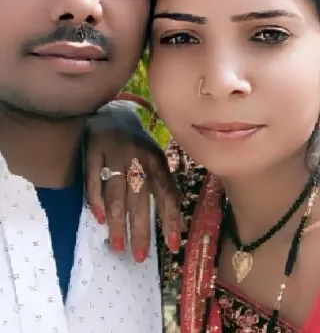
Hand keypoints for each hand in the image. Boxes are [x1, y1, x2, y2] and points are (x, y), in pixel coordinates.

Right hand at [85, 103, 181, 261]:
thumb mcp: (154, 158)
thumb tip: (175, 221)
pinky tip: (99, 219)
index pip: (166, 193)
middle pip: (140, 199)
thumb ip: (162, 184)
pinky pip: (93, 180)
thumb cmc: (137, 144)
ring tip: (118, 246)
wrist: (111, 112)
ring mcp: (114, 153)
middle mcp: (137, 157)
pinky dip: (96, 201)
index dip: (170, 219)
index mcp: (156, 160)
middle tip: (139, 257)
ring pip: (116, 194)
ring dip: (118, 223)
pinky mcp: (93, 150)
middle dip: (141, 229)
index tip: (172, 245)